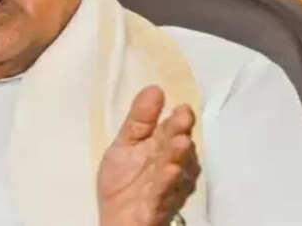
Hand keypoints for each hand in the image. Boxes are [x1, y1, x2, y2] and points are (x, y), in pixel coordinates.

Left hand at [97, 85, 199, 225]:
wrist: (117, 219)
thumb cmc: (123, 181)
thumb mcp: (125, 145)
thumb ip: (139, 120)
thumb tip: (154, 88)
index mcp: (161, 148)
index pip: (170, 130)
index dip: (176, 119)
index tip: (181, 106)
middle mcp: (170, 165)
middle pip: (176, 147)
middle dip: (179, 133)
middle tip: (183, 118)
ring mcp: (168, 187)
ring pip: (175, 170)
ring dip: (178, 156)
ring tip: (180, 142)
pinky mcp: (160, 206)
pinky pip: (164, 194)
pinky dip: (167, 183)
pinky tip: (169, 171)